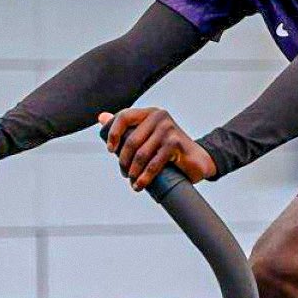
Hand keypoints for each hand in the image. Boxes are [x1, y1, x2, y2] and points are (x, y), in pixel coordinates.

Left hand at [98, 108, 216, 190]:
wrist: (196, 159)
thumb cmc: (169, 148)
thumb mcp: (146, 135)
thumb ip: (126, 126)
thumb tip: (101, 117)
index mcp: (149, 113)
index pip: (124, 117)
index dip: (113, 134)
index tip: (111, 150)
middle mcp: (158, 117)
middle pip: (131, 141)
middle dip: (124, 161)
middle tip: (125, 173)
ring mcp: (168, 129)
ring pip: (141, 154)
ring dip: (134, 172)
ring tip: (133, 182)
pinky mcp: (175, 143)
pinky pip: (153, 163)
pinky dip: (145, 177)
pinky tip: (141, 184)